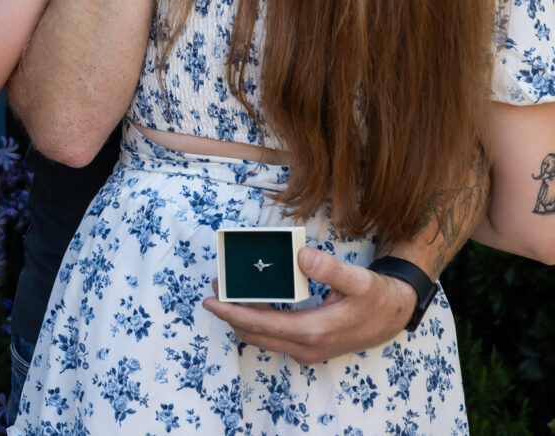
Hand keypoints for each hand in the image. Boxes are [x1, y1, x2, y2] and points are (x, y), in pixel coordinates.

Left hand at [201, 246, 417, 364]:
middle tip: (212, 290)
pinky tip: (252, 303)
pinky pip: (275, 335)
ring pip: (264, 337)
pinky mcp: (310, 345)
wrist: (395, 315)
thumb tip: (300, 256)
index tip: (211, 301)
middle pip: (257, 334)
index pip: (263, 325)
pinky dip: (258, 321)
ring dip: (243, 318)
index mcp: (314, 331)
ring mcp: (307, 349)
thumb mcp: (358, 280)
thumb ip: (330, 268)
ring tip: (226, 293)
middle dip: (231, 314)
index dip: (233, 313)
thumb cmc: (377, 297)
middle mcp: (306, 346)